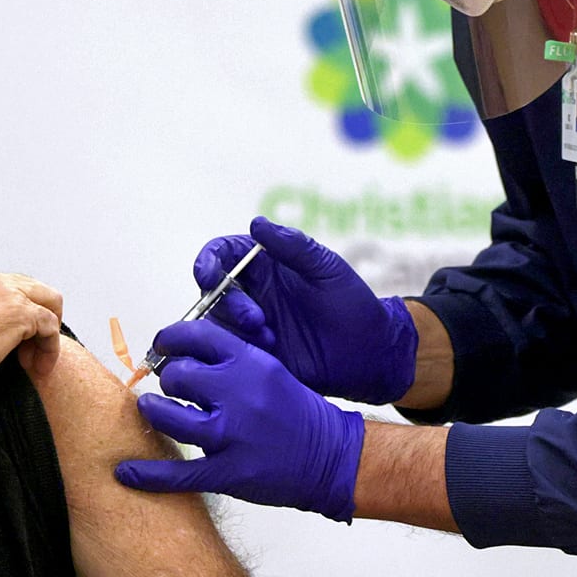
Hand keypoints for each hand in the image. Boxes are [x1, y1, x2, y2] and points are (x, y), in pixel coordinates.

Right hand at [0, 268, 62, 395]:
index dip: (3, 313)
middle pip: (25, 286)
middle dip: (31, 315)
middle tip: (26, 347)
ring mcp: (3, 292)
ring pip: (46, 300)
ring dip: (45, 331)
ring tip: (36, 361)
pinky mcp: (19, 312)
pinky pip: (50, 325)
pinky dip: (50, 348)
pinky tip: (39, 368)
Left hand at [114, 320, 366, 518]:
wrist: (331, 457)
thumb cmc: (299, 414)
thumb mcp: (270, 371)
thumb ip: (230, 361)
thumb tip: (184, 354)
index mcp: (251, 363)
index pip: (196, 335)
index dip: (170, 338)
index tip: (162, 346)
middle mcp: (239, 394)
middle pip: (177, 374)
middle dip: (167, 379)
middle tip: (170, 387)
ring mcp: (233, 434)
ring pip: (169, 415)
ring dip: (154, 412)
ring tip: (152, 411)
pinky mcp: (229, 472)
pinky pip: (177, 473)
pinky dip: (147, 475)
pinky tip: (126, 473)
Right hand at [191, 218, 417, 404]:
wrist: (369, 353)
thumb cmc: (352, 304)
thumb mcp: (327, 270)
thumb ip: (293, 246)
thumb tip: (256, 223)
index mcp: (267, 265)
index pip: (224, 255)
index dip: (208, 261)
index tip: (207, 275)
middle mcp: (254, 292)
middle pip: (215, 290)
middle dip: (226, 302)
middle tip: (256, 319)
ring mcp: (252, 324)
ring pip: (218, 321)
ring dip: (234, 328)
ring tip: (268, 338)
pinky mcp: (255, 353)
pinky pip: (229, 349)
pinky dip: (238, 350)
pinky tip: (267, 353)